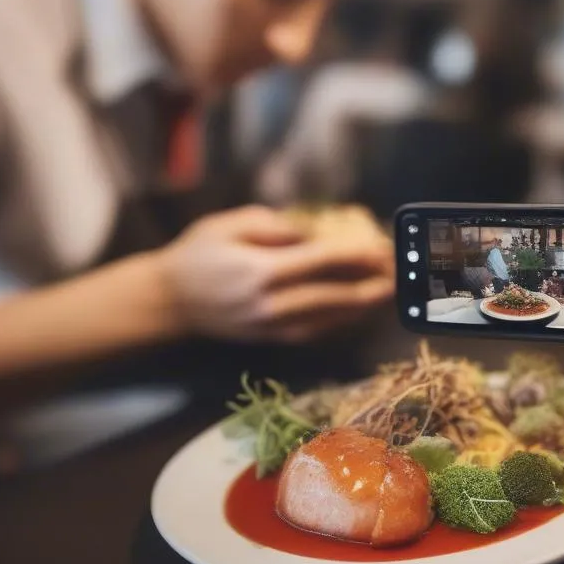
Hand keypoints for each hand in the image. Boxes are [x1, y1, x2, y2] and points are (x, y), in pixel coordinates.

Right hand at [157, 205, 393, 342]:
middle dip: (370, 283)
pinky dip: (341, 322)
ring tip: (388, 292)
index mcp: (260, 272)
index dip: (356, 254)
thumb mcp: (231, 224)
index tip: (380, 245)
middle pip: (333, 294)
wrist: (167, 300)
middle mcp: (269, 305)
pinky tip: (359, 310)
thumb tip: (319, 231)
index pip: (321, 261)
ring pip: (329, 318)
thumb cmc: (197, 253)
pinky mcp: (270, 339)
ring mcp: (270, 327)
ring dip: (362, 306)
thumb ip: (277, 228)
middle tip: (396, 271)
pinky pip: (315, 332)